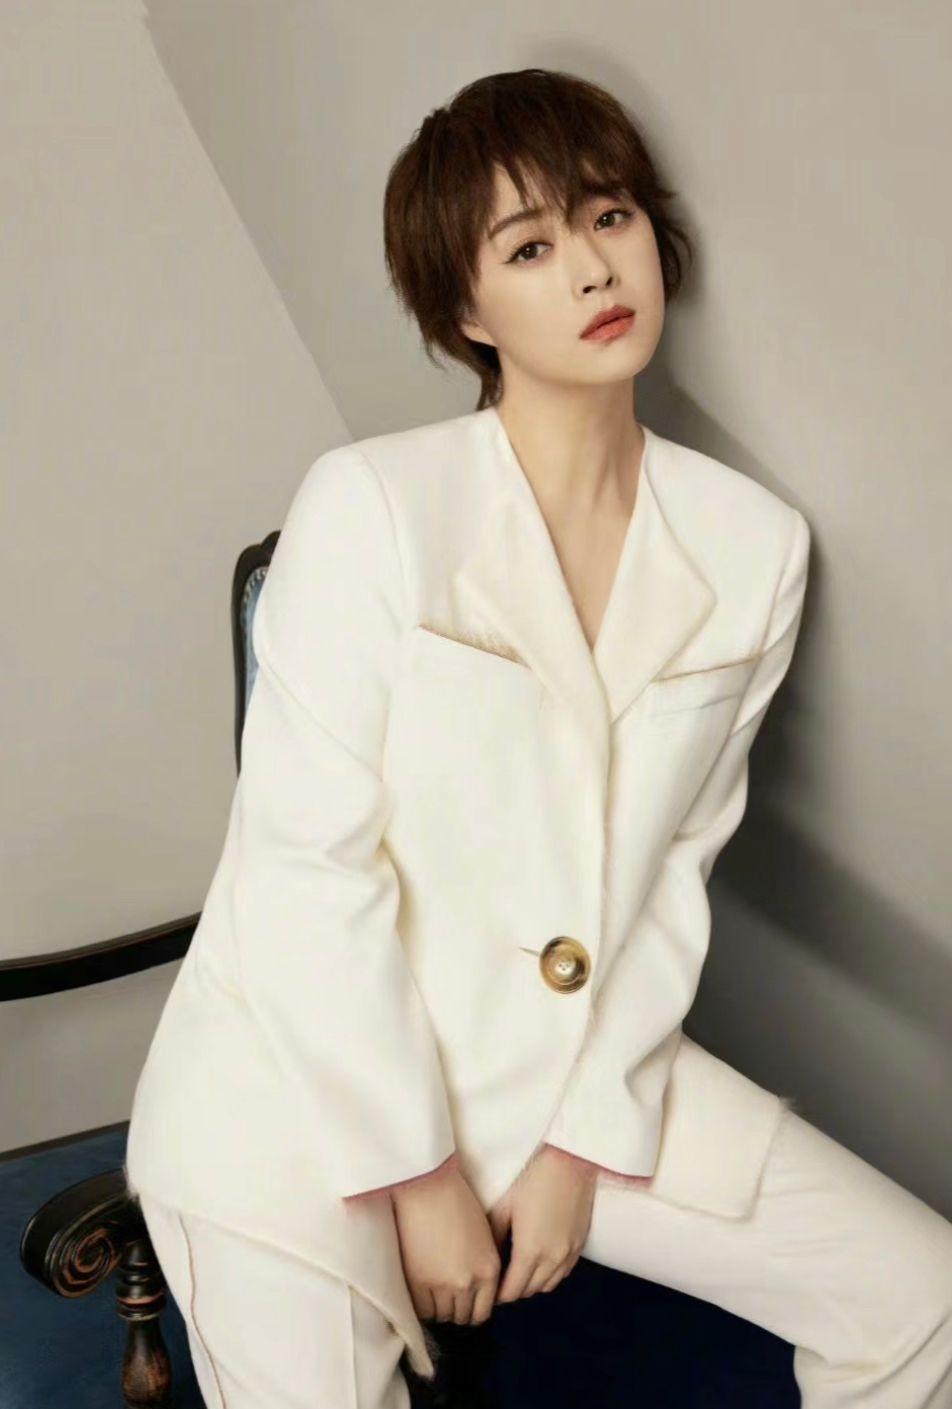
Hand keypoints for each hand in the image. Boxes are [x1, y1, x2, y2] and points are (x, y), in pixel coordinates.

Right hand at [390, 1167, 500, 1325]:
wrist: (426, 1185)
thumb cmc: (454, 1200)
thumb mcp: (482, 1235)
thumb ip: (481, 1263)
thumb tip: (472, 1286)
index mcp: (489, 1269)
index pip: (483, 1310)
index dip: (471, 1309)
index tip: (463, 1303)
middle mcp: (470, 1283)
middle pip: (463, 1316)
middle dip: (455, 1309)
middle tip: (445, 1297)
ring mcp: (444, 1286)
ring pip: (443, 1316)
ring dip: (438, 1308)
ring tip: (431, 1292)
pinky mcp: (418, 1284)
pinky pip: (422, 1310)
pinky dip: (422, 1305)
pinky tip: (419, 1291)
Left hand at [487, 1145, 596, 1302]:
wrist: (570, 1158)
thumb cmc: (534, 1176)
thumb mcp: (505, 1204)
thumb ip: (494, 1236)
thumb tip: (486, 1257)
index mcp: (530, 1251)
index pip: (511, 1291)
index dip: (497, 1294)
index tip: (487, 1289)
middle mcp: (553, 1258)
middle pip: (529, 1291)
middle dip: (513, 1290)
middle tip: (499, 1280)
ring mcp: (570, 1252)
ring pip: (548, 1285)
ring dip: (532, 1284)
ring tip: (518, 1271)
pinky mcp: (580, 1243)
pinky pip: (564, 1272)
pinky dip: (550, 1274)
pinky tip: (540, 1261)